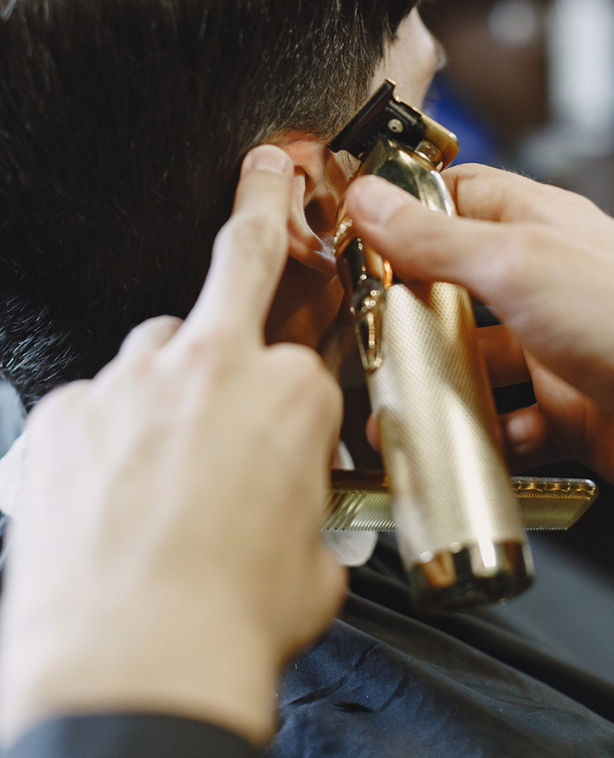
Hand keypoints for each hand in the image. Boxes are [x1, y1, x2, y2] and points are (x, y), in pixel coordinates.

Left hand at [0, 145, 344, 746]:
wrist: (134, 668)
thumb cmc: (231, 620)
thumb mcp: (316, 565)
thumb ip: (310, 514)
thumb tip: (301, 522)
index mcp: (290, 391)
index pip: (306, 358)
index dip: (297, 391)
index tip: (290, 402)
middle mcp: (212, 365)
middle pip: (237, 261)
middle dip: (257, 210)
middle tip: (262, 176)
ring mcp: (131, 380)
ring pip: (154, 347)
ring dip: (164, 381)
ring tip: (160, 454)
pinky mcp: (66, 413)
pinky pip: (91, 406)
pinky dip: (102, 435)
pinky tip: (107, 495)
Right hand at [346, 163, 613, 547]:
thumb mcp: (520, 266)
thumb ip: (437, 238)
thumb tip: (370, 199)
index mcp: (536, 225)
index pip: (453, 198)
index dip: (400, 212)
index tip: (349, 238)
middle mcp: (544, 281)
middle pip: (452, 287)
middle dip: (407, 313)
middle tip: (365, 336)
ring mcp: (555, 348)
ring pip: (474, 361)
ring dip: (438, 385)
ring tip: (399, 408)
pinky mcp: (568, 412)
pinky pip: (507, 423)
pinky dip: (484, 436)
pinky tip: (470, 445)